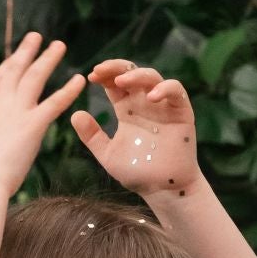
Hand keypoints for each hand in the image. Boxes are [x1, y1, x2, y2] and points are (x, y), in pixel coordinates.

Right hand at [0, 31, 89, 198]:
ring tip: (60, 45)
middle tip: (36, 37)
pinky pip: (54, 103)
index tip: (14, 56)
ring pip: (34, 79)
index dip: (5, 67)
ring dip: (48, 60)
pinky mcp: (33, 125)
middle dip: (25, 52)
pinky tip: (80, 79)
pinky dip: (68, 90)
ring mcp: (16, 113)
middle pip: (14, 71)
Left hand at [71, 59, 203, 196]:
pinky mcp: (182, 113)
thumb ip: (92, 136)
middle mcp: (144, 104)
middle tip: (100, 70)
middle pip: (131, 73)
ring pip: (153, 77)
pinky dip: (165, 88)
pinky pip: (177, 91)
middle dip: (116, 67)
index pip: (114, 83)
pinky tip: (151, 96)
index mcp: (127, 110)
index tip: (91, 76)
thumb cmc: (137, 173)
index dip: (104, 75)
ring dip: (137, 74)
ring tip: (122, 80)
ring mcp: (163, 106)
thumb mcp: (108, 155)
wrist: (163, 190)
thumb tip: (74, 114)